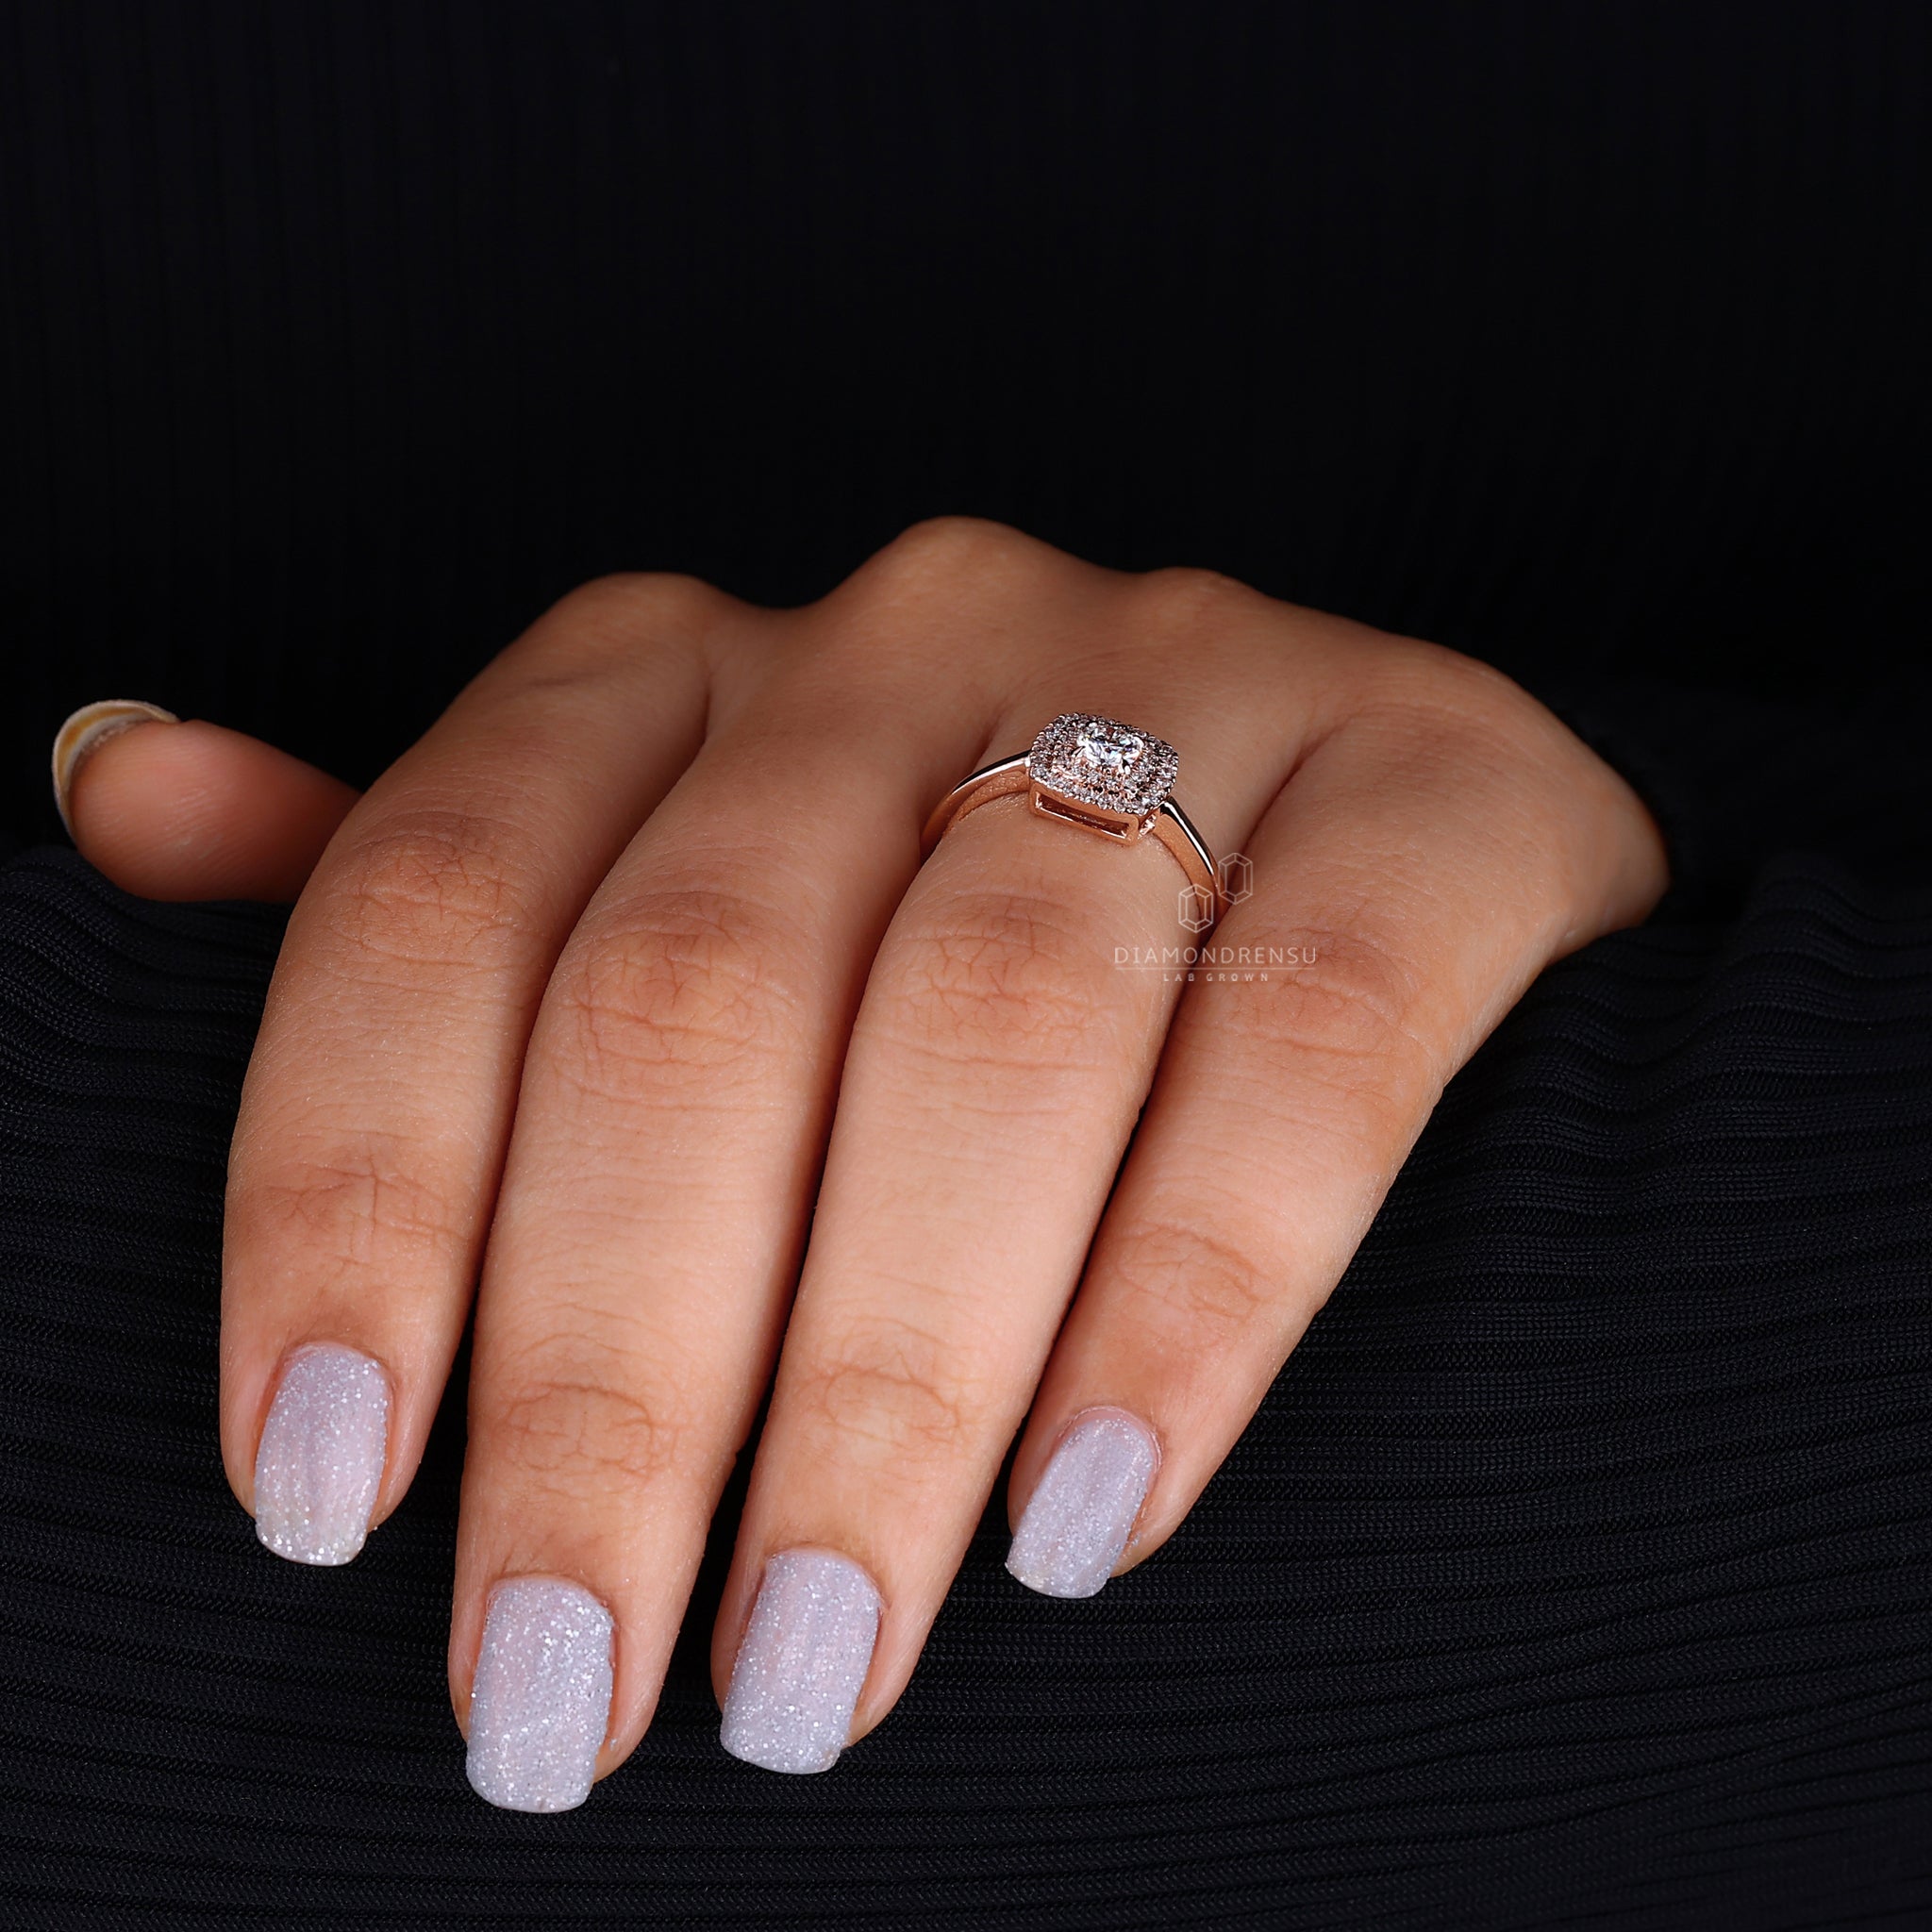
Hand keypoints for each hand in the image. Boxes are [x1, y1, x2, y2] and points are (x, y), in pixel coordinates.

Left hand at [57, 520, 1666, 1808]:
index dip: (353, 1198)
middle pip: (706, 992)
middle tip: (571, 1690)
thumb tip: (114, 786)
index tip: (326, 1505)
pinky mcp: (1438, 776)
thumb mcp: (672, 883)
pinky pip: (1306, 1036)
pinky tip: (1093, 1517)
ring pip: (992, 1024)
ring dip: (883, 1381)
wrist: (1367, 842)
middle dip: (617, 1375)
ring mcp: (1197, 673)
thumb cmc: (943, 934)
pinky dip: (1192, 1291)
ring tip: (815, 1660)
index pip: (442, 896)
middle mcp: (922, 628)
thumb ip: (430, 884)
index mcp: (690, 661)